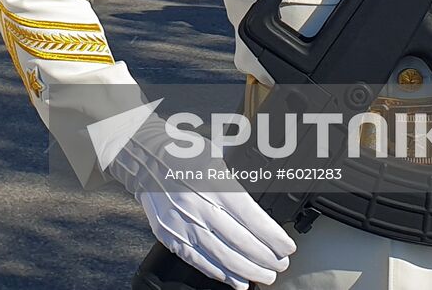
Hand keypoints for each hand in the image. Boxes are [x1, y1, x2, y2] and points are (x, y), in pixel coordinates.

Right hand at [109, 115, 294, 288]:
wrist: (144, 156)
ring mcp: (182, 223)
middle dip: (266, 258)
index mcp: (214, 183)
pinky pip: (198, 260)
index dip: (273, 237)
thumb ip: (241, 173)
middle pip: (240, 241)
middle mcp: (199, 205)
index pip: (252, 218)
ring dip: (247, 271)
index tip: (287, 247)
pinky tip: (236, 280)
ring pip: (222, 256)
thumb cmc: (183, 154)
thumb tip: (268, 184)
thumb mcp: (217, 155)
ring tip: (265, 276)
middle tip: (280, 265)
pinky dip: (219, 274)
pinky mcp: (169, 235)